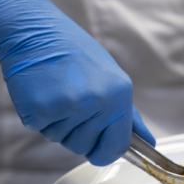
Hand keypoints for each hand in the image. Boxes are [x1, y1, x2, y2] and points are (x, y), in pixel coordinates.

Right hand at [0, 0, 154, 165]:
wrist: (36, 32)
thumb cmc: (74, 54)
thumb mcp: (112, 80)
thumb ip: (128, 115)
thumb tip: (147, 141)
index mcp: (119, 96)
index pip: (116, 147)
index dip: (105, 151)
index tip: (98, 146)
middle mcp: (97, 103)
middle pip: (85, 147)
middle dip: (76, 132)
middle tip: (71, 102)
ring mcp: (69, 106)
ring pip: (62, 140)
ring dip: (58, 123)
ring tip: (58, 93)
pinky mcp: (41, 109)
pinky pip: (42, 130)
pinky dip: (40, 118)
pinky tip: (44, 93)